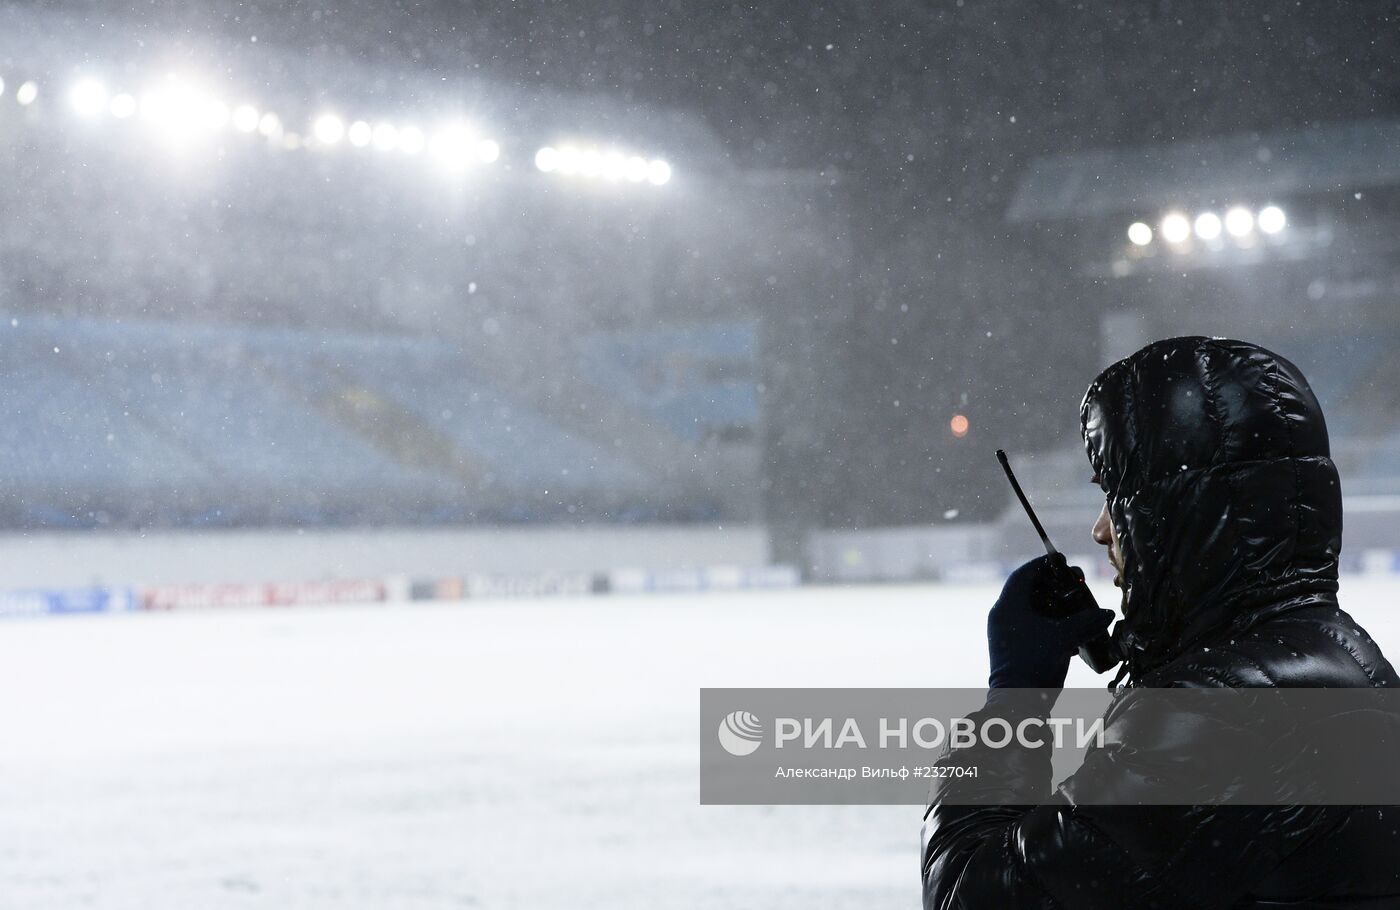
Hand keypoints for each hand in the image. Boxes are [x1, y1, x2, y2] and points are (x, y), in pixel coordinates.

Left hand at [987, 555, 1114, 688]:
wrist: (1017, 702)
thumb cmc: (1035, 664)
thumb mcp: (1064, 638)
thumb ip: (1085, 621)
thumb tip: (1106, 613)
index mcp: (1008, 606)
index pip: (1023, 574)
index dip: (1043, 565)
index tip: (1061, 561)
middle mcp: (1003, 616)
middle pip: (1028, 590)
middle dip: (1053, 586)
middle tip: (1074, 584)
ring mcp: (1006, 632)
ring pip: (1031, 610)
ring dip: (1054, 607)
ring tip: (1077, 607)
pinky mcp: (1013, 648)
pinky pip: (1032, 627)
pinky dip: (1050, 624)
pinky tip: (1071, 631)